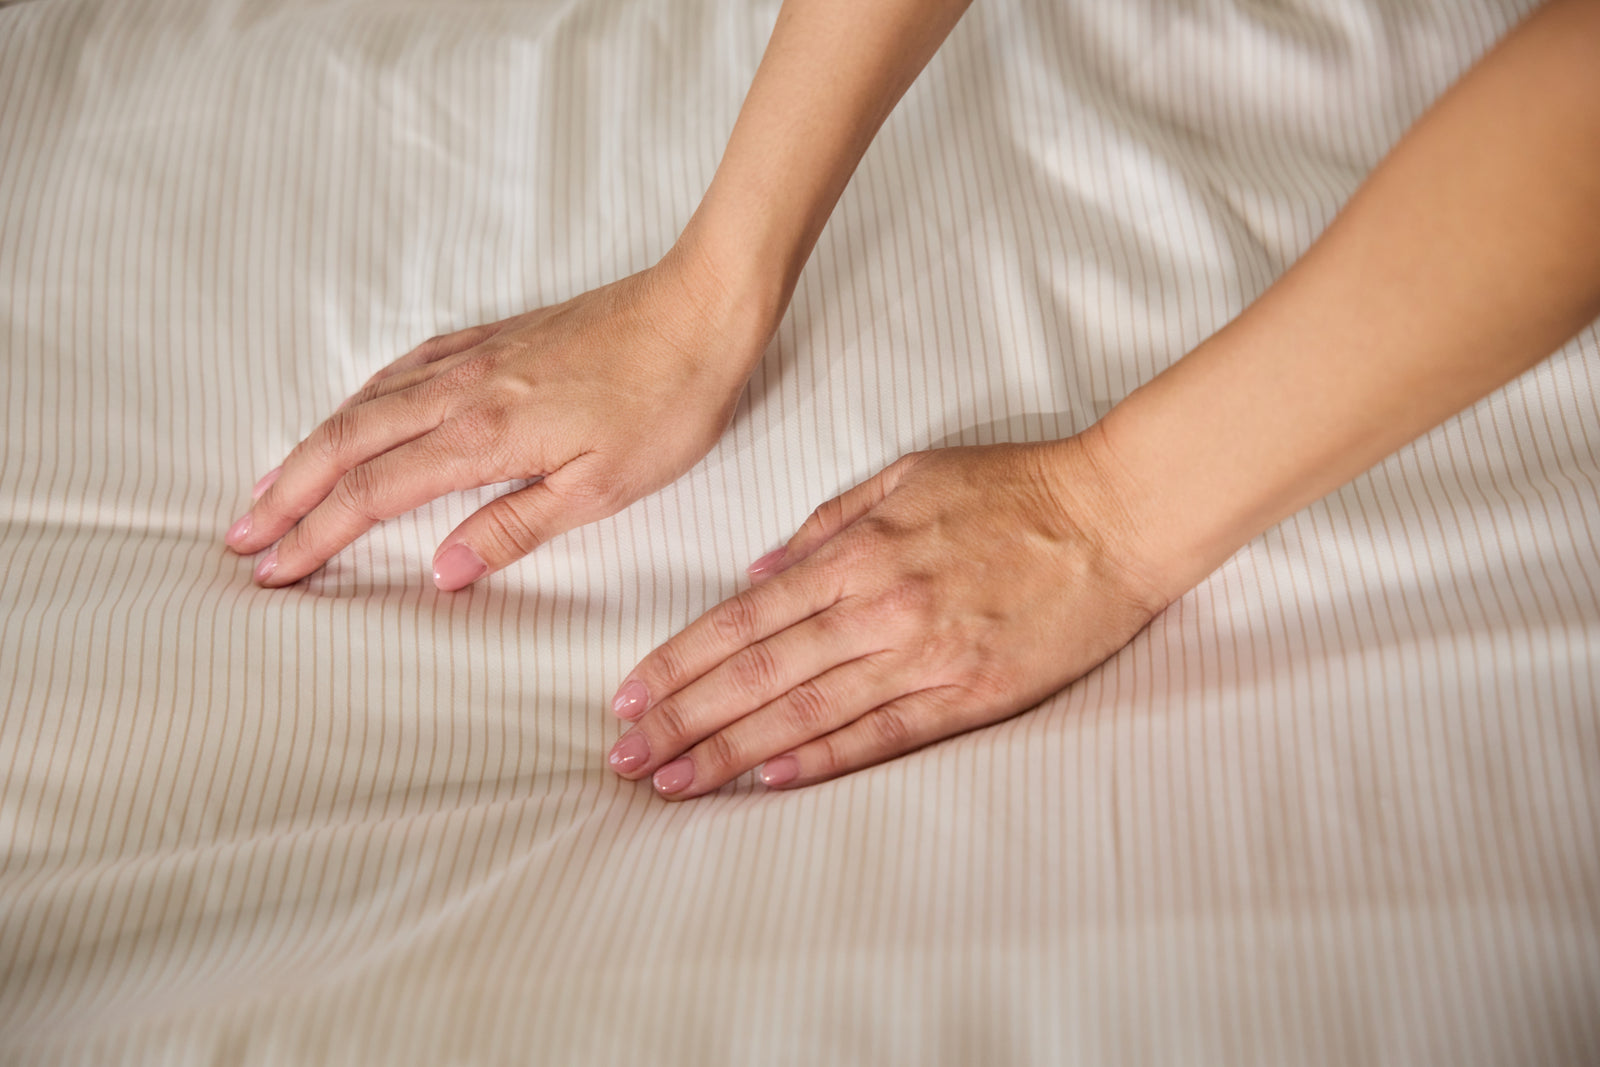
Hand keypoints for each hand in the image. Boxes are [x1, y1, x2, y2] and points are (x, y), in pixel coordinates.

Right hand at [224, 246, 767, 588]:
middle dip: (287, 494)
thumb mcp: (601, 489)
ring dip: (312, 447)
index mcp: (483, 437)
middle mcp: (461, 391)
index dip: (317, 536)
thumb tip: (441, 572)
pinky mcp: (497, 337)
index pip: (374, 494)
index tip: (273, 571)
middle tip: (242, 537)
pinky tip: (355, 411)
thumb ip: (513, 528)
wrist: (702, 311)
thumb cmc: (666, 404)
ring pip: (367, 402)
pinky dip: (362, 398)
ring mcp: (474, 357)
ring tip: (275, 486)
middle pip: (347, 444)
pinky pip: (404, 368)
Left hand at [604, 434, 1172, 798]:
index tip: (629, 695)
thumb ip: (827, 525)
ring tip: (673, 784)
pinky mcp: (972, 694)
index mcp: (859, 553)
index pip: (744, 619)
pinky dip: (824, 761)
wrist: (1116, 513)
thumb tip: (757, 574)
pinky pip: (885, 735)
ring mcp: (926, 656)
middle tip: (624, 759)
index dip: (680, 661)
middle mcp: (880, 607)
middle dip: (683, 719)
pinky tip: (772, 783)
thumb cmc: (1012, 487)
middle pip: (759, 673)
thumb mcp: (909, 476)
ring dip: (733, 753)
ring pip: (808, 713)